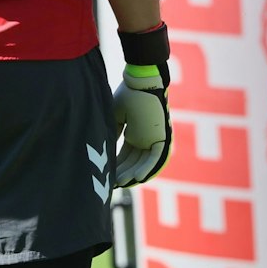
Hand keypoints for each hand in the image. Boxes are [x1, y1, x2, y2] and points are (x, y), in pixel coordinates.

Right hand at [111, 25, 172, 186]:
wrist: (140, 82)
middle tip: (111, 185)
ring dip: (133, 174)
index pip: (125, 155)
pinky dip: (146, 169)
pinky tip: (136, 179)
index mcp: (136, 134)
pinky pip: (155, 158)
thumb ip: (112, 134)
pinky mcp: (162, 138)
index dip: (116, 166)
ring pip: (144, 163)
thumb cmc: (128, 95)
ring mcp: (155, 139)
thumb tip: (104, 150)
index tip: (106, 175)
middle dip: (123, 174)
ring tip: (122, 184)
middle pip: (134, 162)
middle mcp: (146, 139)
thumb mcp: (115, 118)